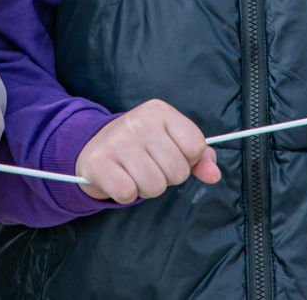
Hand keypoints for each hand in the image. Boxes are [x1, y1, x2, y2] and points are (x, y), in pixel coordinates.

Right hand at [75, 100, 220, 203]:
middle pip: (177, 171)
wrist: (92, 147)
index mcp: (160, 112)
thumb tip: (214, 175)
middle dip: (166, 177)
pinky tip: (119, 179)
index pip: (196, 147)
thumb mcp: (171, 142)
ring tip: (134, 173)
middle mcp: (138, 121)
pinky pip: (127, 193)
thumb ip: (199, 157)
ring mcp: (116, 141)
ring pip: (154, 186)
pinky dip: (125, 194)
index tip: (170, 155)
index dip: (187, 160)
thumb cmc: (140, 147)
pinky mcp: (97, 162)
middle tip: (149, 166)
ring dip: (146, 188)